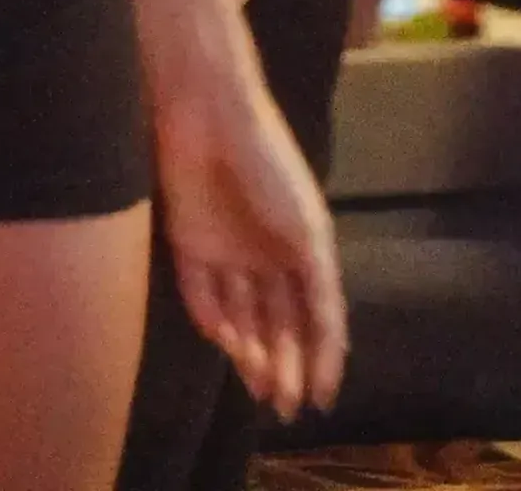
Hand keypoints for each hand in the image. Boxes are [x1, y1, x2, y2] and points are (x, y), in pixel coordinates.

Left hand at [155, 71, 347, 422]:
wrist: (212, 115)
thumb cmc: (271, 167)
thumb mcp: (311, 233)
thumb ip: (321, 295)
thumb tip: (332, 355)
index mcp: (300, 249)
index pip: (312, 317)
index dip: (318, 359)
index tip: (319, 402)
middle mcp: (264, 256)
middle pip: (275, 325)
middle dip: (283, 366)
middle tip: (285, 406)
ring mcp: (226, 252)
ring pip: (240, 319)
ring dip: (250, 353)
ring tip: (261, 383)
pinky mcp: (189, 244)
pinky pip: (202, 296)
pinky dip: (215, 323)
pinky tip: (231, 343)